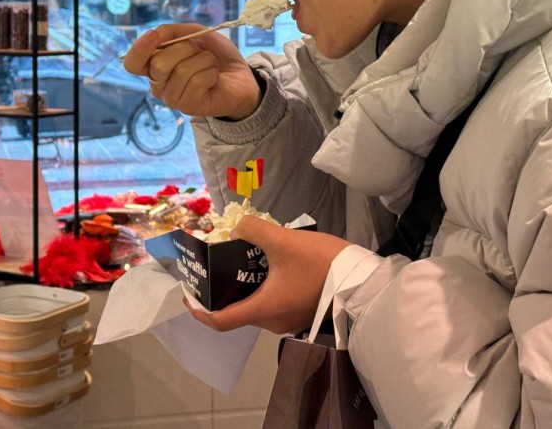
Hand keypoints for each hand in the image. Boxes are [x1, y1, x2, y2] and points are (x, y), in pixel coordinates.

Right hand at [122, 25, 261, 119]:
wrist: (242, 77)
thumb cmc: (216, 56)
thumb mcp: (195, 34)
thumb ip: (173, 31)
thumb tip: (155, 34)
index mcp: (154, 66)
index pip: (132, 63)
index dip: (139, 49)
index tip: (154, 36)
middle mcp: (159, 85)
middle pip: (158, 63)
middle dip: (185, 48)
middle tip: (199, 51)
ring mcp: (172, 98)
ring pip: (181, 70)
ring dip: (203, 60)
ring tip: (210, 64)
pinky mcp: (188, 107)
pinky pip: (196, 81)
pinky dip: (211, 72)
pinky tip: (214, 77)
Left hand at [185, 216, 351, 334]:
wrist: (364, 280)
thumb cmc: (321, 265)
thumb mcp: (284, 241)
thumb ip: (255, 230)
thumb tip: (238, 227)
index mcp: (263, 310)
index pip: (219, 321)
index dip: (197, 309)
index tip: (187, 293)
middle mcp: (272, 322)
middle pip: (237, 311)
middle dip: (222, 289)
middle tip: (217, 263)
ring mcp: (289, 320)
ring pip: (257, 305)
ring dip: (245, 286)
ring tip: (243, 257)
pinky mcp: (302, 312)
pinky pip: (273, 303)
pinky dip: (263, 287)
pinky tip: (269, 264)